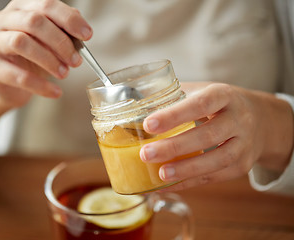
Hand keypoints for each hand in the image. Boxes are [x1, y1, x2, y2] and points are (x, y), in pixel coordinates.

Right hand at [0, 0, 91, 106]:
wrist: (8, 83)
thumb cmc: (31, 57)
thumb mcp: (48, 41)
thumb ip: (63, 32)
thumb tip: (82, 33)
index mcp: (20, 8)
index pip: (46, 5)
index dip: (69, 19)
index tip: (87, 36)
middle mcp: (2, 20)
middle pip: (34, 22)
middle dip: (60, 42)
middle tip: (76, 60)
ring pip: (21, 42)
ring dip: (49, 59)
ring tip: (65, 73)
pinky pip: (18, 76)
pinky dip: (41, 85)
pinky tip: (55, 92)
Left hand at [139, 83, 293, 190]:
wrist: (260, 119)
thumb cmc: (218, 104)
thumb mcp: (202, 91)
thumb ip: (173, 96)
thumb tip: (134, 105)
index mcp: (224, 95)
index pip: (200, 104)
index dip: (175, 115)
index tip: (149, 124)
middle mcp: (239, 119)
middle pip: (208, 135)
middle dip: (175, 146)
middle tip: (146, 154)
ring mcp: (244, 144)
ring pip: (217, 160)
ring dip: (187, 169)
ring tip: (160, 174)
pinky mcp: (242, 165)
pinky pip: (216, 176)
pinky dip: (191, 182)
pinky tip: (169, 185)